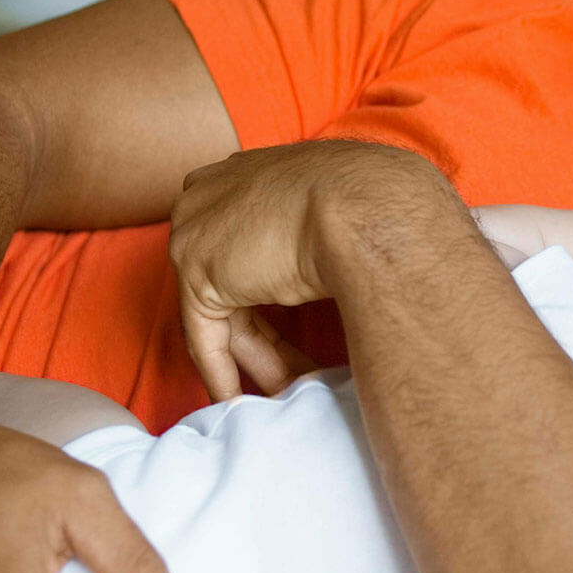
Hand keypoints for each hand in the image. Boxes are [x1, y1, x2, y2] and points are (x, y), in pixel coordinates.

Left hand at [170, 141, 434, 399]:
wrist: (370, 205)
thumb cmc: (375, 203)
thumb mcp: (342, 208)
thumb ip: (323, 229)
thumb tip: (343, 262)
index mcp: (246, 171)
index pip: (240, 241)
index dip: (262, 290)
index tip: (285, 326)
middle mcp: (211, 193)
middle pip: (228, 280)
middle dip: (261, 333)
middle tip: (291, 371)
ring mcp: (197, 231)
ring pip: (222, 313)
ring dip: (257, 359)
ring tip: (286, 393)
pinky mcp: (199, 274)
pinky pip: (205, 337)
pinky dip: (223, 373)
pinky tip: (239, 401)